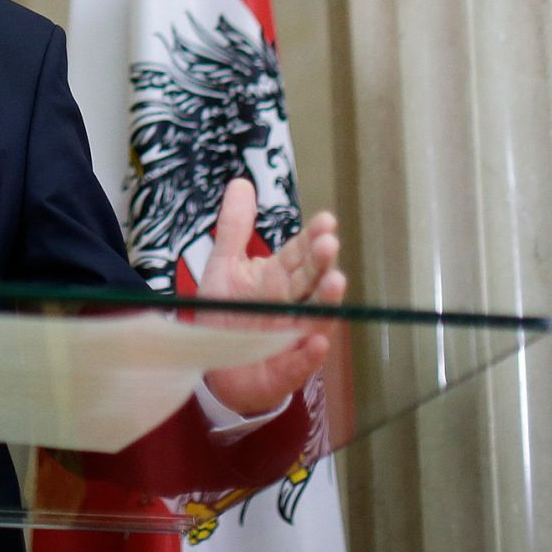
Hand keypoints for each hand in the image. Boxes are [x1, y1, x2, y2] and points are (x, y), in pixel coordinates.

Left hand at [199, 180, 344, 416]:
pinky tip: (316, 342)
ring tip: (336, 282)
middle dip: (322, 263)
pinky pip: (298, 363)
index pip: (300, 253)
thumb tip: (242, 182)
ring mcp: (291, 337)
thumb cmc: (227, 312)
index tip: (326, 220)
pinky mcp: (284, 370)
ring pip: (314, 318)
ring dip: (325, 302)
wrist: (215, 365)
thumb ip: (235, 227)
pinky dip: (307, 355)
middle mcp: (292, 304)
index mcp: (279, 276)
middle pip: (311, 280)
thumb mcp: (225, 265)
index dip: (313, 237)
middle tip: (330, 243)